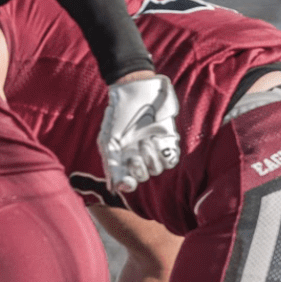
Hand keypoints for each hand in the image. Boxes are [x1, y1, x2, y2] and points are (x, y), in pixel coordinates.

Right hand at [100, 72, 180, 193]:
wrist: (137, 93)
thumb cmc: (120, 115)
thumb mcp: (109, 139)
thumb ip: (111, 164)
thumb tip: (113, 188)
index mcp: (122, 158)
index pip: (127, 182)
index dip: (128, 185)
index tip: (128, 181)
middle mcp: (138, 156)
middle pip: (143, 177)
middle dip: (139, 167)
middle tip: (135, 153)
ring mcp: (154, 150)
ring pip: (157, 169)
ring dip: (151, 157)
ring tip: (146, 140)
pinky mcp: (168, 143)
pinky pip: (170, 161)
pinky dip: (164, 154)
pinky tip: (157, 141)